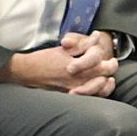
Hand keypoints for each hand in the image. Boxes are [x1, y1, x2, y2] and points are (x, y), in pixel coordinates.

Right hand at [0, 32, 117, 95]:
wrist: (26, 73)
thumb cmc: (43, 60)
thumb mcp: (64, 49)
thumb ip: (83, 44)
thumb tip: (97, 36)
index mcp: (79, 68)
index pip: (103, 67)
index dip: (111, 63)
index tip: (111, 59)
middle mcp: (78, 81)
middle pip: (103, 79)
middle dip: (109, 72)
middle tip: (110, 66)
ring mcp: (74, 90)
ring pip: (98, 91)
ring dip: (105, 85)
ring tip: (108, 80)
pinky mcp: (68, 96)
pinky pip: (87, 99)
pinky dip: (94, 94)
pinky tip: (96, 89)